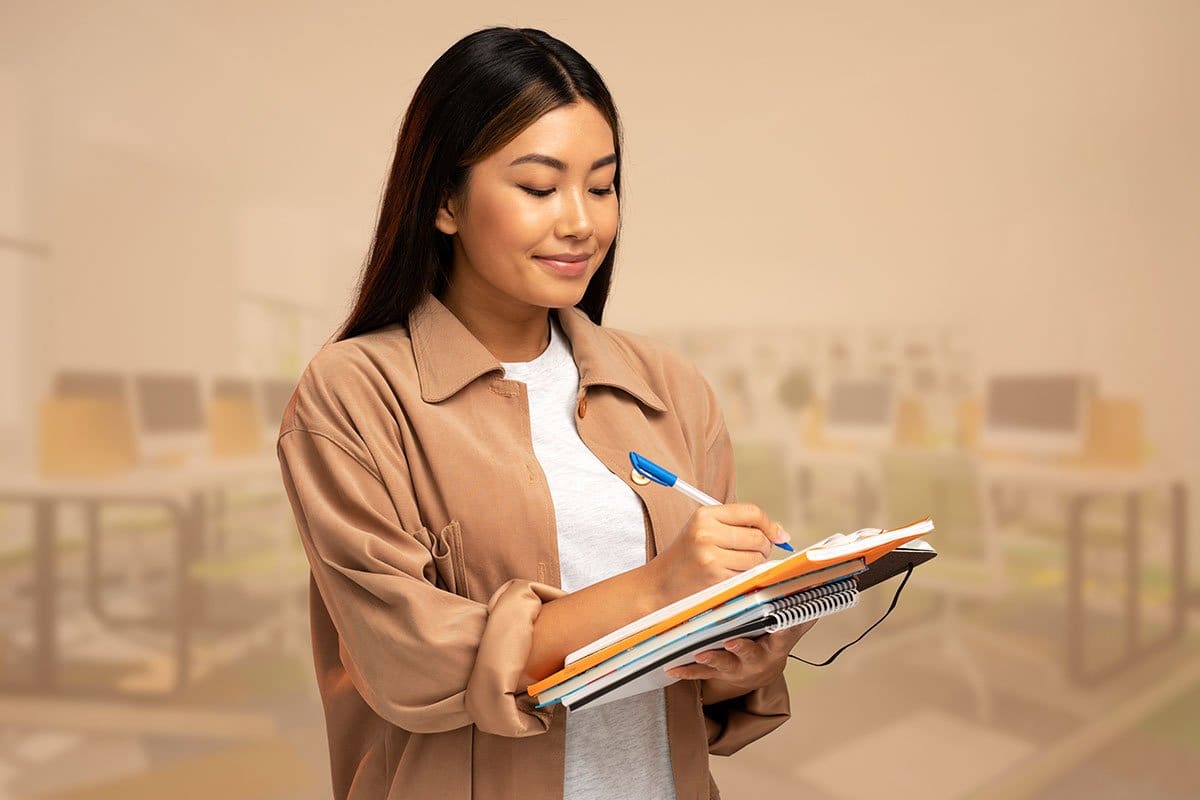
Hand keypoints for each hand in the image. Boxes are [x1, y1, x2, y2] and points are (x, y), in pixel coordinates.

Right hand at [643, 503, 790, 606]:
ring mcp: (711, 556)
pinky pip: (748, 574)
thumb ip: (739, 525)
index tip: (778, 535)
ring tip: (736, 565)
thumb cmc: (687, 557)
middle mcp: (707, 533)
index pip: (751, 512)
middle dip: (763, 547)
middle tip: (752, 553)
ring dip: (755, 564)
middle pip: (758, 536)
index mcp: (705, 515)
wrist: (660, 584)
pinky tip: (731, 576)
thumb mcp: (705, 530)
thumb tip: (780, 532)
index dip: (769, 524)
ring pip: (756, 557)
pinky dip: (746, 576)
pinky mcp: (715, 577)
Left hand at [664, 619, 817, 695]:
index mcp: (777, 645)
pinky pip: (701, 673)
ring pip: (725, 664)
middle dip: (743, 648)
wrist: (760, 671)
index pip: (784, 636)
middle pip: (752, 653)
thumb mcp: (789, 628)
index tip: (782, 625)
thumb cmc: (772, 641)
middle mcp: (757, 658)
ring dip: (714, 659)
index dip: (785, 631)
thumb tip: (817, 583)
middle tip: (733, 640)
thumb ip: (800, 609)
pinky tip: (672, 667)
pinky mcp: (718, 672)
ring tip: (701, 653)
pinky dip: (687, 670)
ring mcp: (737, 667)